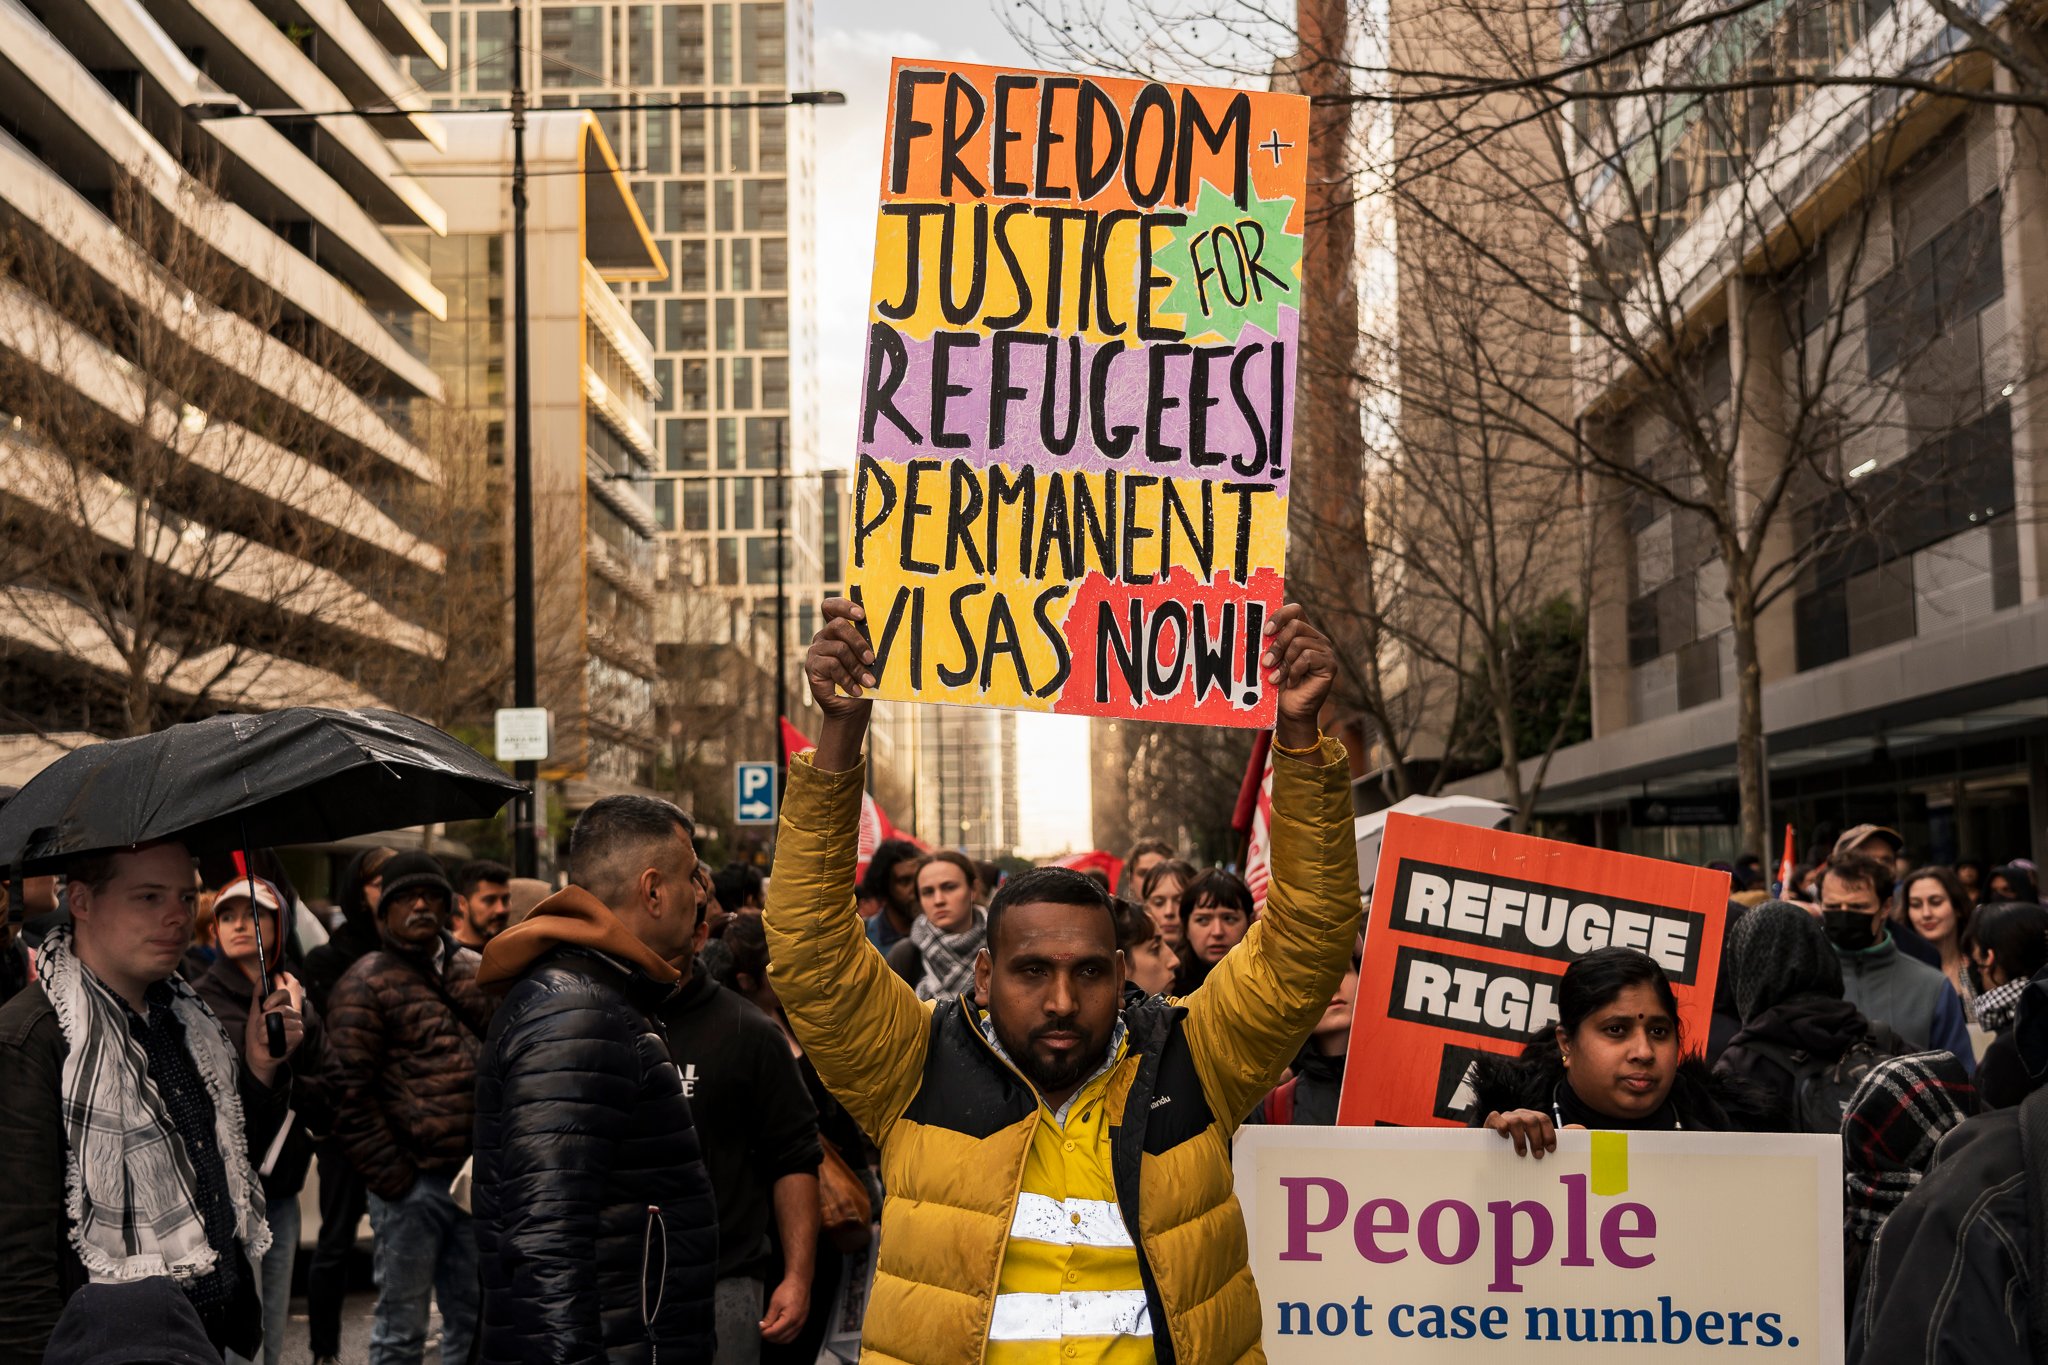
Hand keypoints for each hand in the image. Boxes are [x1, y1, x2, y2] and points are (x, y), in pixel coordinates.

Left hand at [245, 970, 305, 1086]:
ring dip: (265, 1031)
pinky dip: (271, 1039)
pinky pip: (285, 1033)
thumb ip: (258, 996)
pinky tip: (270, 1043)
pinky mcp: (298, 1037)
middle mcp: (294, 1014)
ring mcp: (298, 1025)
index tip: (265, 1006)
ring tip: (264, 1036)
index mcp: (285, 1006)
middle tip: (260, 1027)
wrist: (257, 1054)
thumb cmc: (257, 1034)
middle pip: (282, 1007)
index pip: (286, 992)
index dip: (275, 995)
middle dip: (264, 1019)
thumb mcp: (255, 1013)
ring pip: (280, 1021)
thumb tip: (261, 977)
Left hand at [759, 1275, 809, 1343]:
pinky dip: (785, 1337)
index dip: (764, 1333)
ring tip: (770, 1332)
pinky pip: (793, 1335)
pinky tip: (780, 1332)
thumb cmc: (789, 1290)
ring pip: (787, 1340)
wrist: (799, 1283)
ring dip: (777, 1339)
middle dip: (770, 1337)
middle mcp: (797, 1323)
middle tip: (763, 1331)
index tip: (760, 1329)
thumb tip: (763, 1327)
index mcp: (790, 1319)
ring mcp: (801, 1323)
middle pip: (780, 1339)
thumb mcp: (774, 1303)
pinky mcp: (802, 1321)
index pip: (774, 1333)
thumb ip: (769, 1318)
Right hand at [807, 598, 875, 771]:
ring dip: (857, 667)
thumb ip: (868, 644)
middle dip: (858, 641)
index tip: (861, 615)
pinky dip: (848, 679)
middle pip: (838, 625)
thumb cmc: (863, 680)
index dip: (844, 605)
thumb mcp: (868, 660)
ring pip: (839, 648)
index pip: (831, 606)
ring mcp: (815, 650)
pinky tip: (857, 690)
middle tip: (871, 658)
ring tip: (869, 681)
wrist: (850, 708)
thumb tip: (886, 633)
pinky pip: (832, 665)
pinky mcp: (812, 666)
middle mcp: (824, 636)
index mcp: (837, 629)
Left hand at [1262, 603, 1334, 750]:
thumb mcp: (1270, 660)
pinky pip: (1307, 658)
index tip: (1265, 631)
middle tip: (1266, 663)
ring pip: (1299, 643)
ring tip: (1276, 678)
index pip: (1295, 610)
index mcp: (1301, 632)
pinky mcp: (1330, 664)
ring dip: (1283, 663)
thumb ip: (1267, 643)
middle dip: (1276, 644)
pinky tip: (1291, 683)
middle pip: (1295, 625)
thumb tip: (1254, 629)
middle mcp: (1315, 638)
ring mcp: (1325, 650)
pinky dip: (1294, 671)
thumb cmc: (1277, 684)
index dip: (1280, 616)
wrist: (1289, 711)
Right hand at [1483, 1108, 1557, 1157]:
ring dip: (1520, 1139)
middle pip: (1532, 1120)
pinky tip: (1505, 1137)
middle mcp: (1520, 1114)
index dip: (1549, 1134)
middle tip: (1538, 1155)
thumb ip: (1545, 1141)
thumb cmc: (1517, 1147)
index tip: (1550, 1149)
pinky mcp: (1492, 1120)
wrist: (1494, 1146)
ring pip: (1516, 1121)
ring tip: (1522, 1153)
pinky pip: (1496, 1117)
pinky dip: (1501, 1126)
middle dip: (1537, 1139)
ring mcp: (1506, 1116)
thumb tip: (1565, 1138)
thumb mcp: (1533, 1143)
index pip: (1544, 1119)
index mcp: (1532, 1117)